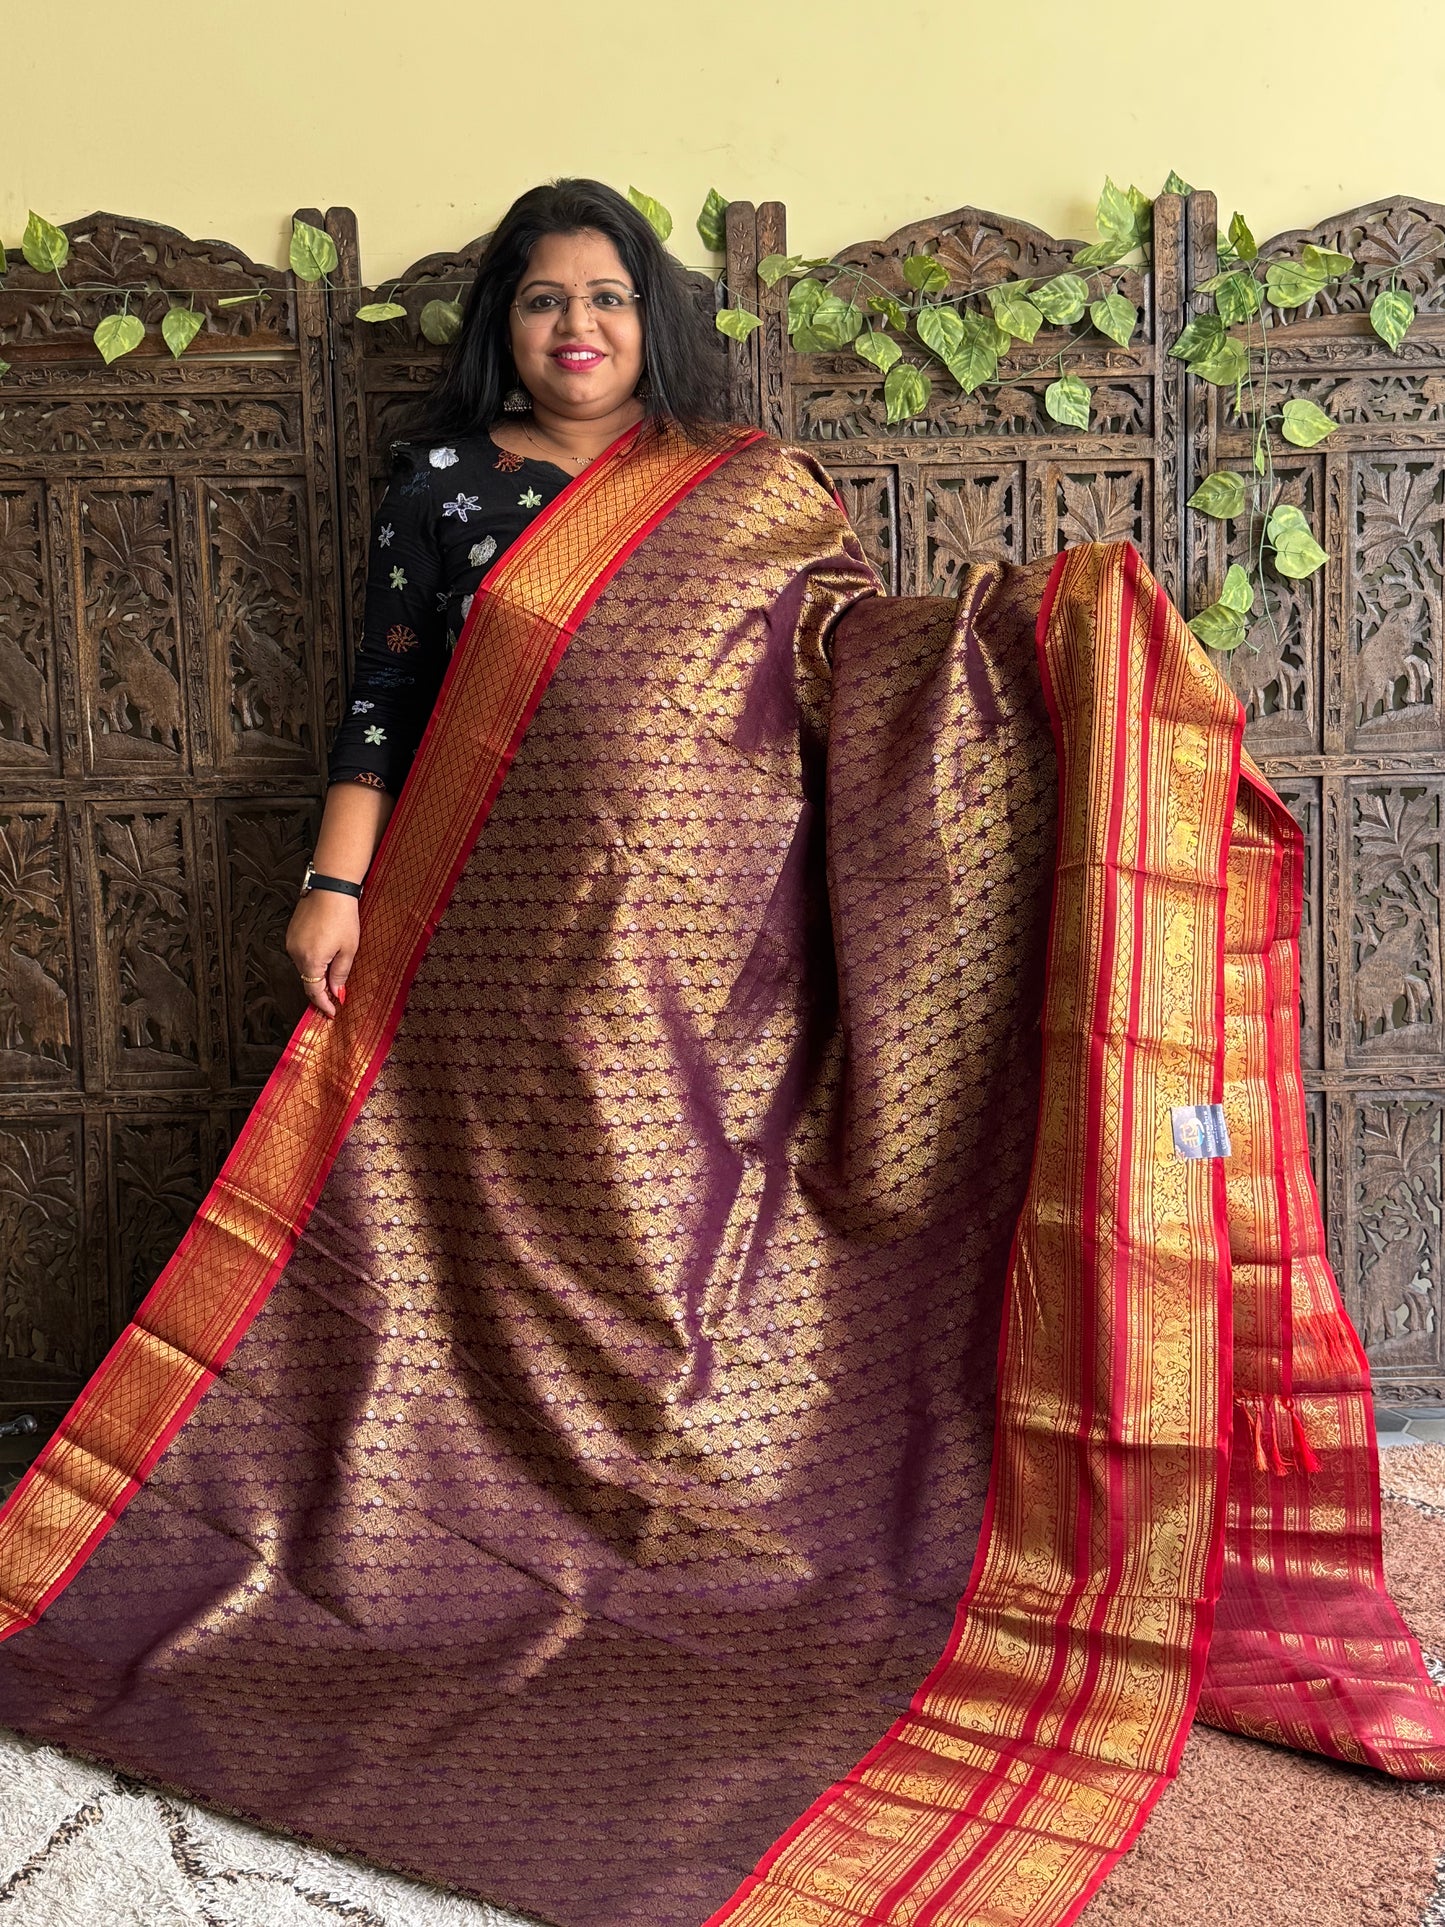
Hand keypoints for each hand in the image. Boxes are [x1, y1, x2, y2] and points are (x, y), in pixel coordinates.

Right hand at [286, 890, 360, 1019]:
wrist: (330, 887)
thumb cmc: (342, 916)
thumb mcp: (349, 949)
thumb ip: (341, 974)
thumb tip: (337, 992)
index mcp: (310, 960)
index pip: (314, 991)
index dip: (324, 1004)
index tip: (332, 1012)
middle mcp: (296, 953)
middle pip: (308, 979)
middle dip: (322, 990)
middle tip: (336, 996)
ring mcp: (291, 942)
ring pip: (305, 966)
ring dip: (318, 973)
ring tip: (334, 974)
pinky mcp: (291, 933)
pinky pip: (301, 953)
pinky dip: (312, 959)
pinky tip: (325, 955)